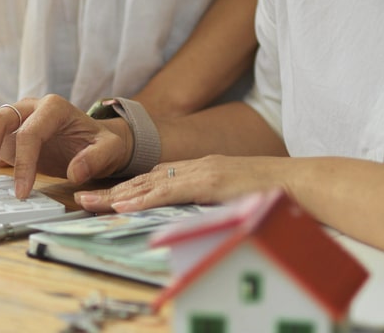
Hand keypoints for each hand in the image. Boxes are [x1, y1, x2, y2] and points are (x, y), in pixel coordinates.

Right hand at [0, 94, 131, 198]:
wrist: (93, 137)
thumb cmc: (98, 143)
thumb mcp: (110, 150)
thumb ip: (95, 159)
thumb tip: (75, 173)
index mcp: (53, 108)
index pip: (29, 133)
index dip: (23, 163)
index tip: (22, 192)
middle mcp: (28, 106)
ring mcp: (12, 113)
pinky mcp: (1, 125)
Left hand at [74, 155, 290, 212]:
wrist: (303, 183)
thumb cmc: (273, 195)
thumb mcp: (233, 197)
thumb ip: (211, 202)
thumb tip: (193, 218)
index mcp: (201, 170)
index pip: (155, 178)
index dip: (126, 187)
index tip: (102, 196)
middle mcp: (197, 166)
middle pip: (145, 178)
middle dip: (110, 189)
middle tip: (80, 198)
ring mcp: (204, 171)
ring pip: (150, 183)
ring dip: (116, 194)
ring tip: (88, 202)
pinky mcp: (212, 181)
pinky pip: (171, 192)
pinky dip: (144, 198)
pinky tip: (124, 204)